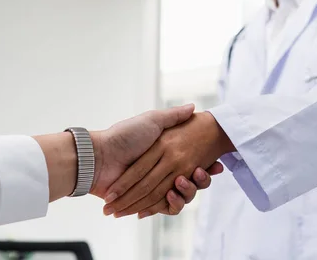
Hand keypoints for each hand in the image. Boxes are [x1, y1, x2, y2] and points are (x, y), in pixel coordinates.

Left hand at [102, 111, 233, 217]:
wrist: (99, 156)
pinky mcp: (146, 202)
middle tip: (202, 172)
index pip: (191, 162)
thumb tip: (193, 107)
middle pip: (190, 181)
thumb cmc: (124, 135)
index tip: (217, 165)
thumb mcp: (151, 121)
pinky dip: (172, 205)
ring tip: (183, 182)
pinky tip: (173, 196)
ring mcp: (154, 188)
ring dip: (188, 192)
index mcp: (163, 154)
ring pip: (182, 197)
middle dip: (201, 181)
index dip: (206, 166)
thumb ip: (172, 116)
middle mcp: (160, 172)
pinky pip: (166, 208)